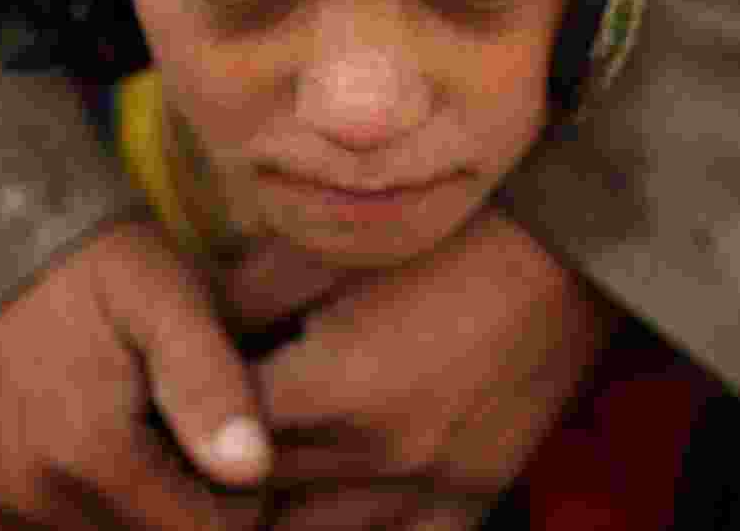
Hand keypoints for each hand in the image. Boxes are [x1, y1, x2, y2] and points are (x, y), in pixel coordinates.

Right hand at [0, 220, 271, 529]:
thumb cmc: (99, 265)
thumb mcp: (170, 299)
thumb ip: (209, 384)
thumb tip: (252, 469)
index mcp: (88, 453)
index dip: (238, 499)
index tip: (235, 439)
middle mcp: (30, 496)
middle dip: (189, 504)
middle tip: (192, 431)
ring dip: (142, 509)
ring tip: (148, 433)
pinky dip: (95, 507)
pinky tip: (104, 447)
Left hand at [226, 207, 618, 529]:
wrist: (565, 253)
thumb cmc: (446, 237)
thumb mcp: (334, 248)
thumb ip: (246, 295)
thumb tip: (191, 327)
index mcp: (335, 386)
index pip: (225, 434)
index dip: (189, 422)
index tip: (174, 409)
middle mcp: (379, 452)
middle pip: (263, 493)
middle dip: (226, 473)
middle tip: (210, 445)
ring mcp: (432, 484)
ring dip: (281, 514)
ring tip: (261, 483)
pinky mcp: (475, 494)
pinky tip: (331, 509)